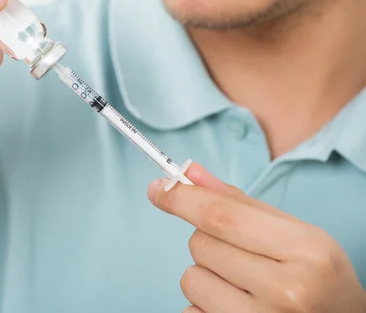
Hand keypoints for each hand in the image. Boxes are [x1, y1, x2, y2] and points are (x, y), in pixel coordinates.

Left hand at [148, 165, 365, 312]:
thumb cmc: (317, 275)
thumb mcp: (295, 232)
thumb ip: (240, 202)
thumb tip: (191, 174)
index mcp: (305, 251)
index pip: (222, 217)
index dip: (182, 198)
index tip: (157, 187)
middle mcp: (285, 290)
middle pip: (200, 244)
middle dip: (208, 238)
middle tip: (241, 251)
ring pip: (190, 277)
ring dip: (206, 272)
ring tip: (243, 282)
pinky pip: (190, 308)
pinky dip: (204, 302)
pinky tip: (238, 304)